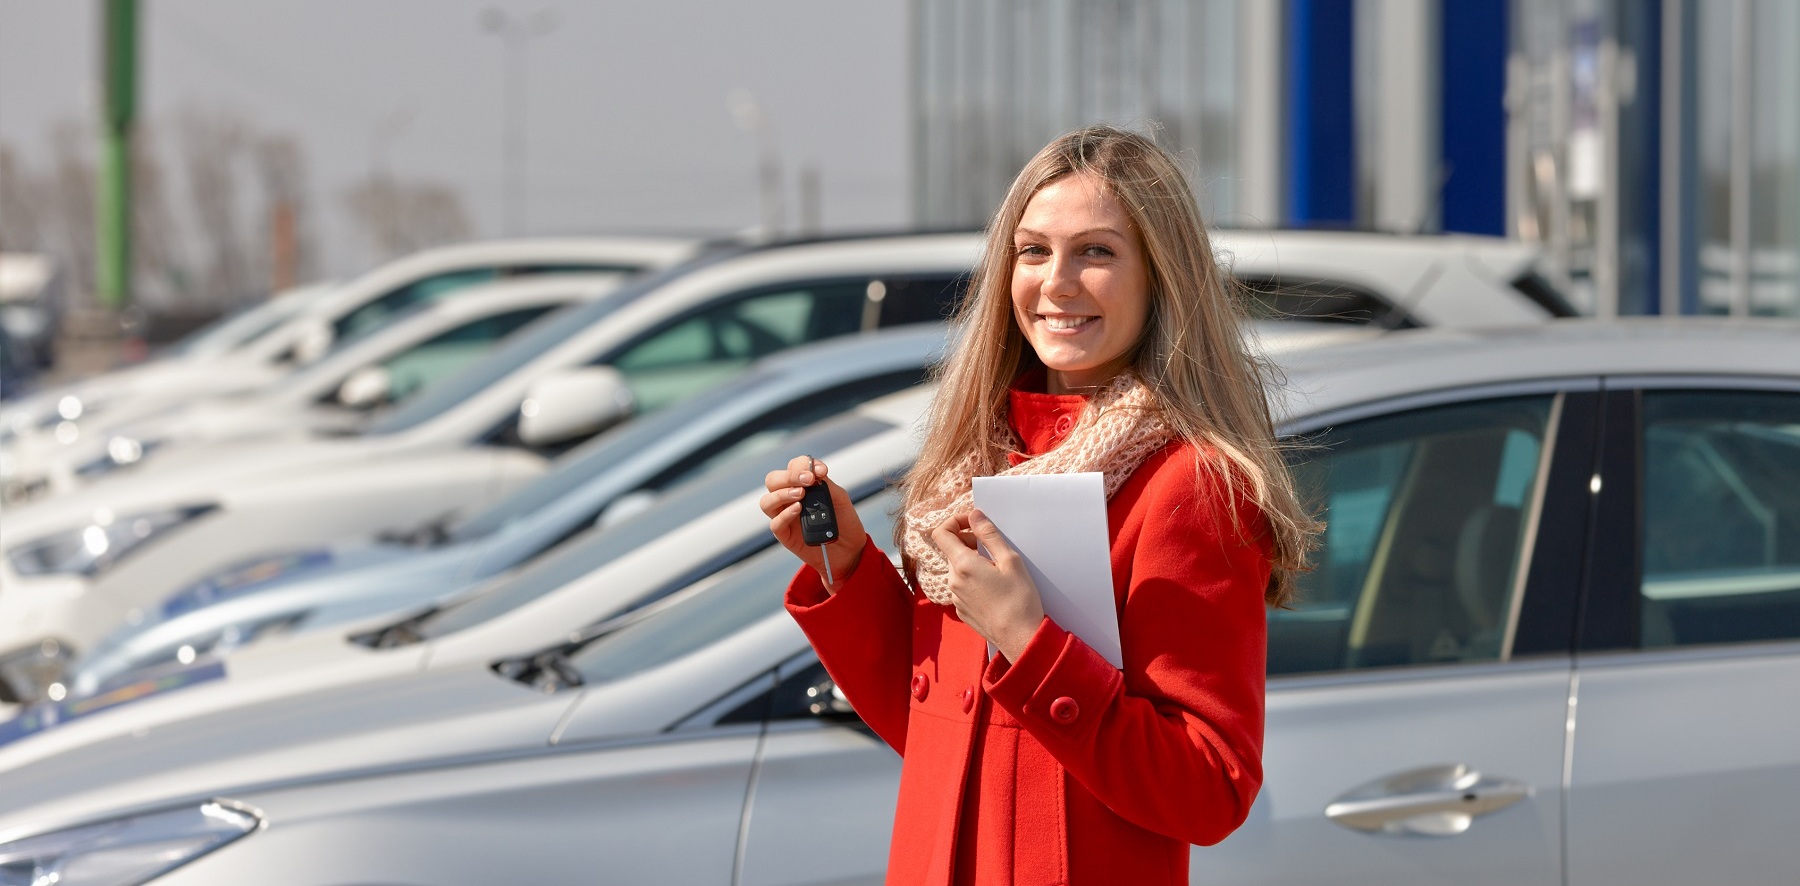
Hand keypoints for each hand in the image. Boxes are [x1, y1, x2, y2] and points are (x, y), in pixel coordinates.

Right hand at [761, 454, 866, 592]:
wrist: (850, 549)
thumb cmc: (844, 521)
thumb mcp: (840, 499)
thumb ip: (826, 484)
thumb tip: (814, 472)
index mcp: (801, 485)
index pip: (793, 467)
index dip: (803, 464)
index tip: (821, 471)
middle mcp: (789, 498)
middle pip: (773, 480)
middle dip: (789, 476)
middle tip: (808, 480)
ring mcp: (785, 516)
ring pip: (767, 501)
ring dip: (782, 493)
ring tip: (801, 494)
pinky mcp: (785, 535)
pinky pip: (775, 523)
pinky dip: (785, 514)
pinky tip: (798, 509)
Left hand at [929, 509, 1045, 661]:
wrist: (1020, 638)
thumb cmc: (1019, 599)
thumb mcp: (1009, 560)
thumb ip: (989, 534)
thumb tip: (974, 515)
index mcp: (962, 565)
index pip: (941, 533)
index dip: (955, 521)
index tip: (973, 523)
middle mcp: (953, 581)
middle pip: (951, 550)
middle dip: (968, 542)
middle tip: (992, 546)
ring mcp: (955, 598)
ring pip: (957, 569)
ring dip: (971, 562)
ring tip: (996, 569)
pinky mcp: (962, 610)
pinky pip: (962, 587)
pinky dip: (973, 579)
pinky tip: (993, 588)